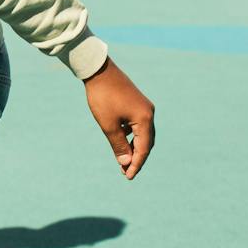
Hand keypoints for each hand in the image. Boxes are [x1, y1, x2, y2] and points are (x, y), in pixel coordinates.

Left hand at [82, 59, 154, 179]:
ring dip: (134, 148)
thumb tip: (126, 163)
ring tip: (123, 160)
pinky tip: (122, 141)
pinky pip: (138, 125)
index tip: (128, 177)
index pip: (143, 148)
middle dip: (137, 158)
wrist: (99, 71)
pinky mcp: (138, 103)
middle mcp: (148, 113)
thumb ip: (118, 145)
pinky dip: (132, 136)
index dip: (136, 164)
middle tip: (126, 172)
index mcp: (144, 119)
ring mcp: (144, 107)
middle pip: (147, 142)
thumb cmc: (103, 98)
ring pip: (143, 134)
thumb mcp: (108, 125)